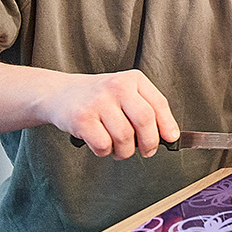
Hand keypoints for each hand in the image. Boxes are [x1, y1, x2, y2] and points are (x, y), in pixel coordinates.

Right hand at [41, 69, 179, 159]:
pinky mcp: (82, 118)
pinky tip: (102, 144)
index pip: (158, 103)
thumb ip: (146, 109)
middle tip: (147, 151)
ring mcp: (98, 101)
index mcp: (133, 79)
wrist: (60, 93)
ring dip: (125, 151)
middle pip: (145, 120)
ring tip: (120, 149)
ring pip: (125, 137)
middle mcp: (117, 86)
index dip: (167, 124)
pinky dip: (106, 152)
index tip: (171, 138)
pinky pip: (103, 145)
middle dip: (150, 142)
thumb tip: (169, 135)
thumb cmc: (98, 98)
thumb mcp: (125, 93)